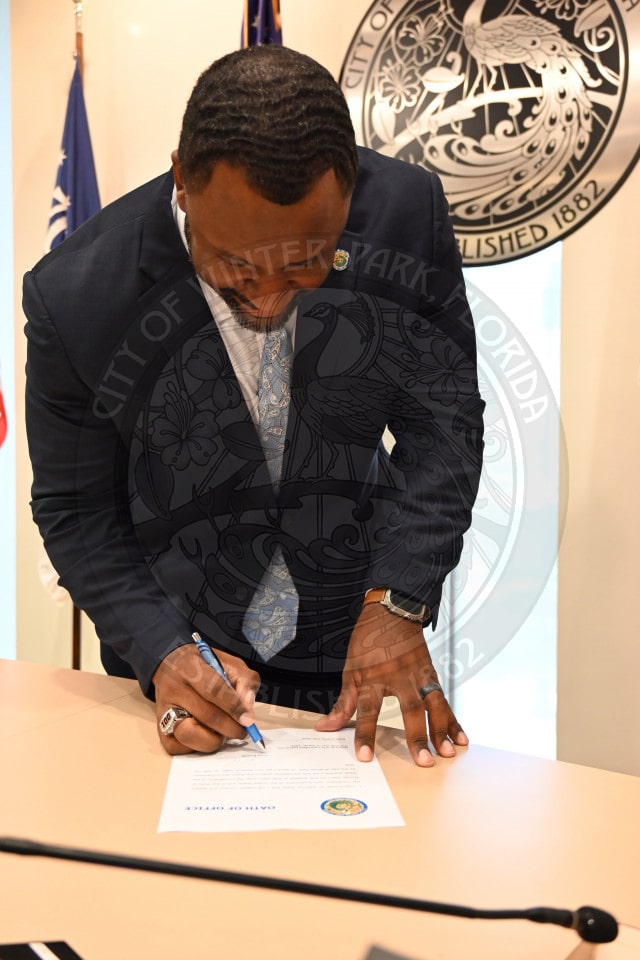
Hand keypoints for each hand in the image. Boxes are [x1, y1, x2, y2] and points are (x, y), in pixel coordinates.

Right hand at [152, 644, 260, 754]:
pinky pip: (177, 747)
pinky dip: (195, 747)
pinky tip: (205, 736)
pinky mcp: (159, 727)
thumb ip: (244, 682)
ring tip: (221, 734)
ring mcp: (164, 709)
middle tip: (242, 731)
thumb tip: (248, 711)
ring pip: (188, 734)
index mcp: (191, 667)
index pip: (215, 689)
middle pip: (205, 714)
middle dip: (230, 728)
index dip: (234, 707)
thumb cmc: (203, 666)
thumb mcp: (228, 663)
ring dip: (212, 740)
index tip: (248, 720)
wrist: (170, 665)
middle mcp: (174, 688)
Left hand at [315, 603, 467, 765]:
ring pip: (433, 704)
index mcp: (373, 677)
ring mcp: (418, 674)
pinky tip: (460, 737)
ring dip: (441, 729)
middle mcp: (398, 676)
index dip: (365, 733)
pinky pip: (444, 699)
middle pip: (409, 709)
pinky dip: (452, 719)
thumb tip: (325, 727)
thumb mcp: (350, 670)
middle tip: (424, 761)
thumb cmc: (368, 642)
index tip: (365, 756)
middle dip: (416, 736)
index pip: (367, 709)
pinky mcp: (431, 674)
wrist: (392, 612)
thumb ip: (343, 703)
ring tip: (447, 752)